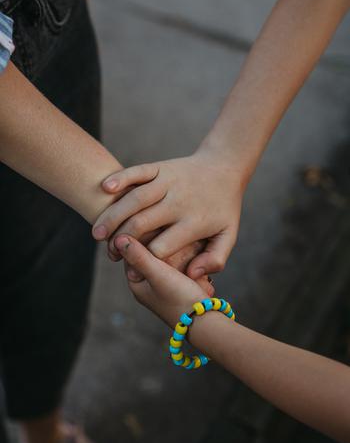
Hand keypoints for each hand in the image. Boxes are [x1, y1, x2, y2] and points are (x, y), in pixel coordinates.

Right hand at [92, 147, 244, 278]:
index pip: (163, 246)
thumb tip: (192, 275)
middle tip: (109, 255)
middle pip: (143, 222)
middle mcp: (179, 200)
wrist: (225, 167)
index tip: (133, 273)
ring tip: (97, 233)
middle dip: (122, 241)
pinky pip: (138, 171)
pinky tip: (105, 188)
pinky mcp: (161, 167)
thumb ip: (215, 259)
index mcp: (195, 221)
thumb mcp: (228, 235)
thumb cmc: (224, 207)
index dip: (145, 262)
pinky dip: (121, 178)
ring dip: (113, 216)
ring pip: (135, 199)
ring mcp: (169, 181)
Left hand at [115, 235, 207, 326]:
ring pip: (168, 257)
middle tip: (178, 239)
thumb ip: (139, 256)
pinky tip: (197, 258)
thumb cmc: (181, 299)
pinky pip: (181, 265)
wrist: (207, 322)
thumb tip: (118, 238)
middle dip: (165, 246)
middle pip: (150, 253)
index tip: (159, 227)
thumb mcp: (158, 274)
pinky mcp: (180, 285)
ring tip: (190, 253)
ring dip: (179, 253)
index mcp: (137, 282)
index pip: (133, 251)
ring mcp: (164, 285)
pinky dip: (188, 260)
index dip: (144, 236)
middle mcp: (148, 285)